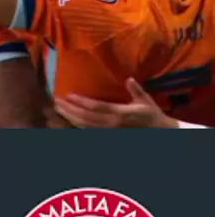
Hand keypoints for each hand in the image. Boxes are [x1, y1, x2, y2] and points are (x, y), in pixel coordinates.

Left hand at [55, 78, 178, 127]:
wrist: (160, 134)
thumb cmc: (152, 115)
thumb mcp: (146, 101)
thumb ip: (136, 90)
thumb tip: (129, 79)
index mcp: (120, 114)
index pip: (97, 108)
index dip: (82, 103)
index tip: (69, 96)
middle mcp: (112, 125)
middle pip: (86, 118)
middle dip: (70, 110)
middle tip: (55, 102)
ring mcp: (109, 132)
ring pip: (85, 127)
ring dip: (70, 118)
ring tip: (58, 109)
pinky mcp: (108, 137)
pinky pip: (90, 132)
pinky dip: (78, 126)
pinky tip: (69, 120)